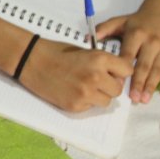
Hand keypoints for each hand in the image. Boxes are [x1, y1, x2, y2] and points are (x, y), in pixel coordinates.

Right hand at [19, 38, 133, 111]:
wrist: (31, 60)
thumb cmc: (57, 52)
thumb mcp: (85, 51)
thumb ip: (103, 63)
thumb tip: (116, 77)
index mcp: (100, 59)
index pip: (127, 71)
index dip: (120, 72)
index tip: (113, 72)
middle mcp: (96, 77)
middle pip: (118, 90)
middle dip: (109, 86)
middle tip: (96, 80)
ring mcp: (86, 93)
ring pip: (106, 101)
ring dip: (98, 95)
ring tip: (83, 86)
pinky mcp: (76, 105)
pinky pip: (90, 107)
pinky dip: (84, 101)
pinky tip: (72, 90)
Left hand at [97, 5, 159, 103]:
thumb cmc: (139, 20)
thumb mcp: (120, 21)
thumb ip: (104, 29)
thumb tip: (88, 39)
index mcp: (136, 34)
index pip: (127, 54)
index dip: (122, 70)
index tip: (116, 83)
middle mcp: (151, 42)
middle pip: (144, 65)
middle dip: (138, 83)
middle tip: (133, 98)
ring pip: (158, 70)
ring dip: (151, 86)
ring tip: (144, 99)